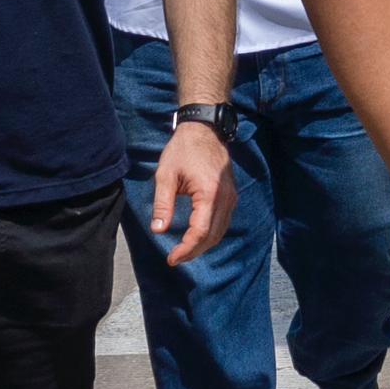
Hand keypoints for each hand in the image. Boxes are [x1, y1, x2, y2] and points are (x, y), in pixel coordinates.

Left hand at [146, 121, 238, 266]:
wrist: (205, 130)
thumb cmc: (183, 150)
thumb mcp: (166, 175)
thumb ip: (163, 204)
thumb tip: (158, 230)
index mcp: (209, 193)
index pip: (199, 232)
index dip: (186, 249)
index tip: (171, 259)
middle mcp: (225, 198)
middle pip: (212, 236)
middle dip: (194, 251)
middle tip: (175, 258)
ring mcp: (231, 197)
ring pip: (220, 232)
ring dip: (203, 245)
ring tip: (184, 251)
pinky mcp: (231, 195)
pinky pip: (224, 222)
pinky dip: (211, 234)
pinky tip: (197, 237)